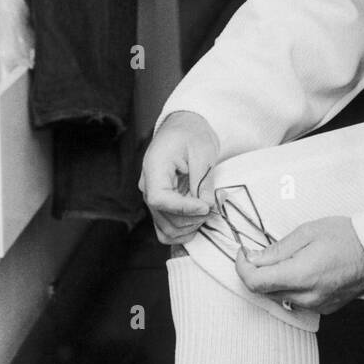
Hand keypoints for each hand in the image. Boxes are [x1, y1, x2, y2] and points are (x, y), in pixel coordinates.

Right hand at [138, 111, 219, 244]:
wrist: (184, 131)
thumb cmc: (192, 136)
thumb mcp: (202, 152)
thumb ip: (203, 180)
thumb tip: (208, 206)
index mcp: (154, 168)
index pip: (160, 199)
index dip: (183, 208)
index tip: (205, 207)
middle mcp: (148, 186)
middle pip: (164, 216)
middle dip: (193, 217)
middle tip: (215, 205)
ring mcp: (153, 198)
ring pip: (166, 228)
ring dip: (190, 226)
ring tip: (209, 210)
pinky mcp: (161, 205)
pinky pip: (165, 229)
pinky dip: (182, 233)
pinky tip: (198, 223)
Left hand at [235, 215, 363, 316]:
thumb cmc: (346, 235)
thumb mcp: (307, 232)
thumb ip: (277, 249)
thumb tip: (253, 259)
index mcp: (300, 275)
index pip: (255, 282)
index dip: (242, 268)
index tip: (244, 253)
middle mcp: (307, 296)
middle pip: (266, 291)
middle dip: (258, 272)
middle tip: (264, 251)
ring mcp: (317, 305)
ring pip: (281, 297)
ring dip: (276, 280)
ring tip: (290, 259)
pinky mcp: (326, 308)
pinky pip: (298, 300)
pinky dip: (293, 287)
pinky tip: (305, 270)